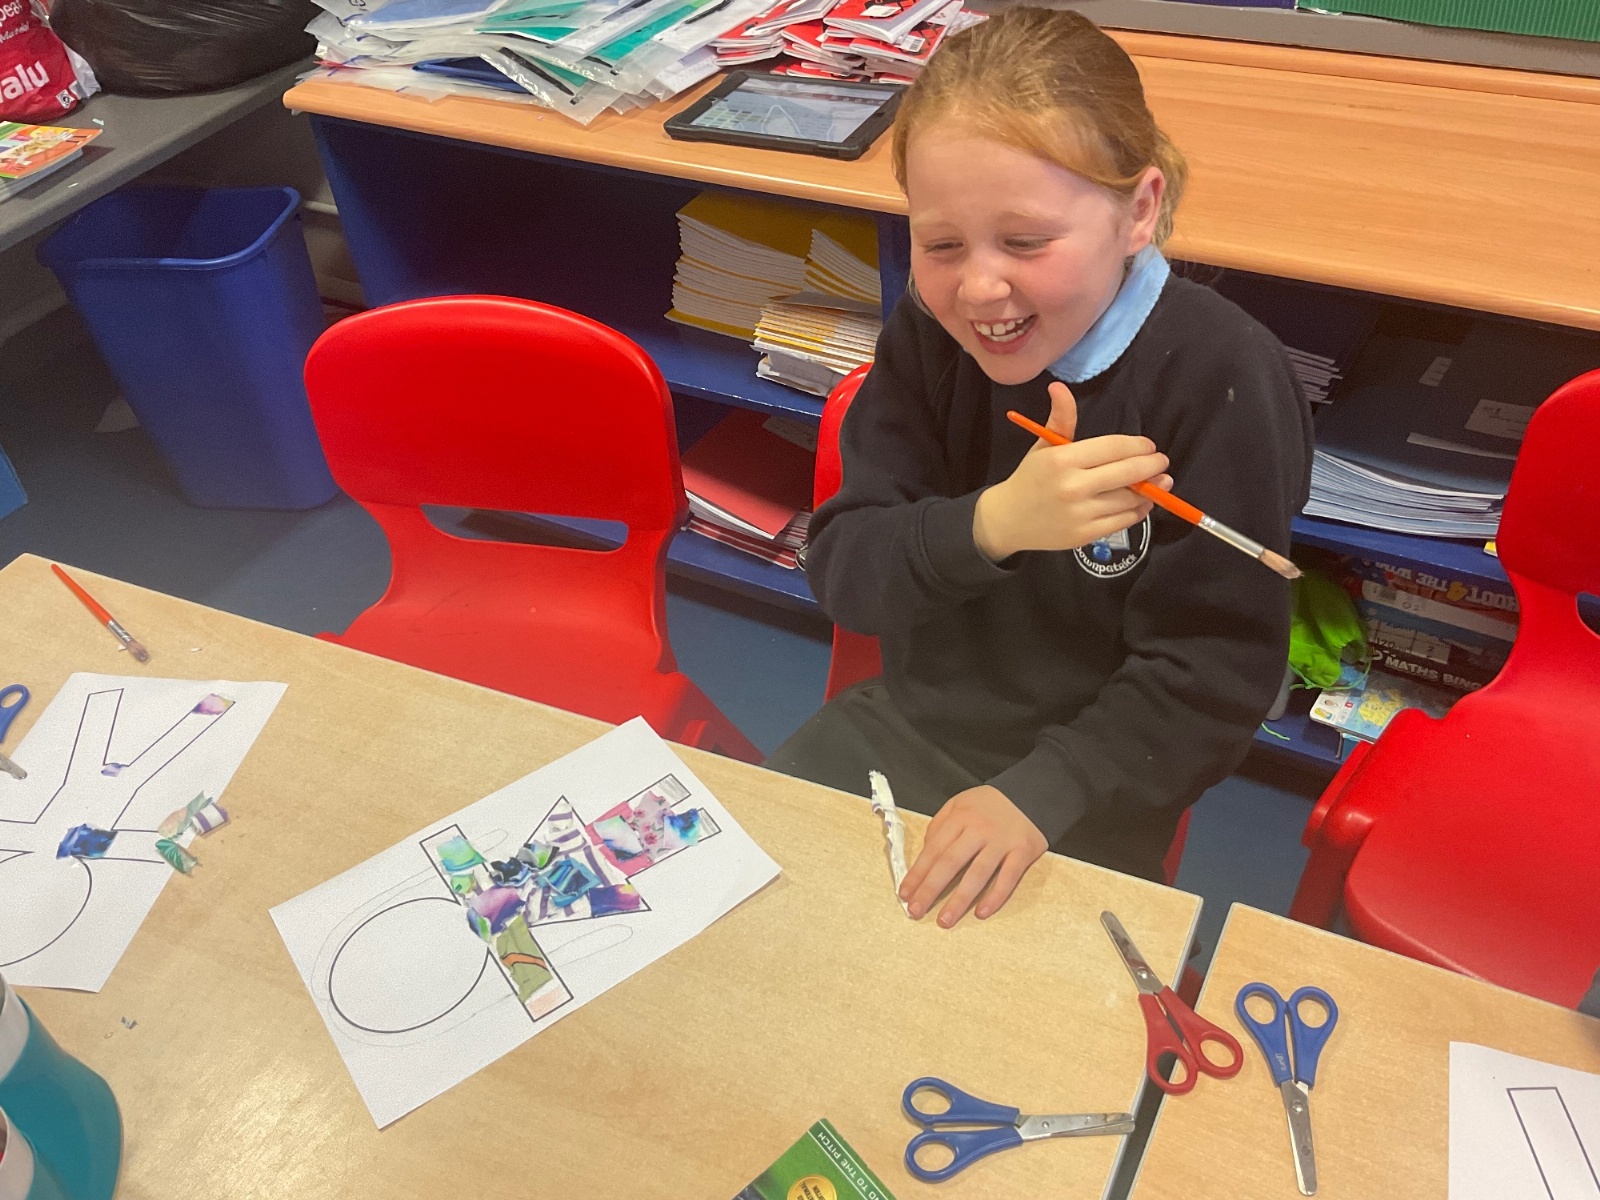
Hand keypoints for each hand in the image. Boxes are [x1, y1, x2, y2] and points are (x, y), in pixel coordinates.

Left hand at [899, 785, 1049, 926]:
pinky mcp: (1023, 852)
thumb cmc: (989, 805)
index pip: (934, 849)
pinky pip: (1008, 878)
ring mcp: (1002, 841)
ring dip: (959, 900)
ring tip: (945, 920)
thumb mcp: (959, 804)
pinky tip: (981, 913)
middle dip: (930, 889)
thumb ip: (940, 827)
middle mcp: (979, 829)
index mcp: (960, 817)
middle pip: (951, 862)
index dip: (918, 873)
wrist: (1032, 794)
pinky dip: (995, 897)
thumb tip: (925, 856)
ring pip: (978, 874)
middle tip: (916, 911)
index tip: (905, 894)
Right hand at [972, 382, 1171, 560]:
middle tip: (1161, 462)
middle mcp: (1073, 486)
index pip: (1113, 447)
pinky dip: (1139, 511)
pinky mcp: (1085, 535)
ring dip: (1151, 490)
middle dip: (1152, 465)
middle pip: (1128, 472)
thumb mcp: (1043, 446)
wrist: (1007, 519)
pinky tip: (1142, 503)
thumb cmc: (1030, 479)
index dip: (1138, 446)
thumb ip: (1061, 418)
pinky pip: (1123, 521)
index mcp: (1062, 460)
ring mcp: (1080, 513)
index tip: (1148, 446)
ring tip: (1158, 482)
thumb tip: (1059, 387)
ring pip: (1129, 499)